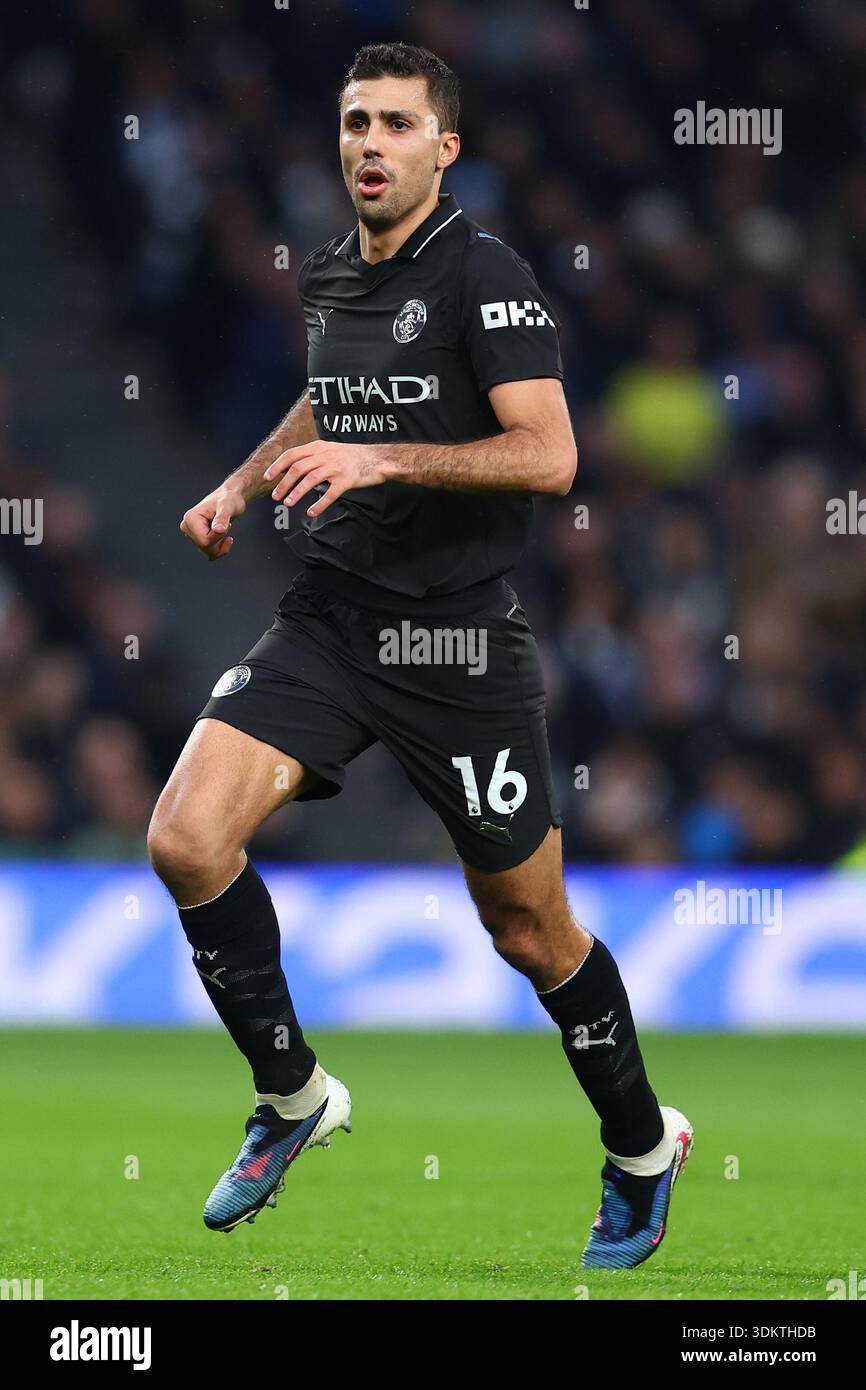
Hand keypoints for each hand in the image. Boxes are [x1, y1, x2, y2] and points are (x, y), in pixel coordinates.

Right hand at [179, 483, 245, 560]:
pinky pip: (208, 552)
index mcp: (190, 518)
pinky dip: (219, 548)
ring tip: (225, 529)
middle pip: (205, 548)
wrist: (229, 499)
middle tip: (227, 526)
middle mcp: (187, 526)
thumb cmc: (229, 499)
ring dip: (221, 545)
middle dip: (220, 542)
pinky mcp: (196, 538)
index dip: (219, 536)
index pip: (205, 541)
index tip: (225, 524)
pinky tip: (224, 538)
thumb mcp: (228, 506)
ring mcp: (190, 533)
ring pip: (207, 552)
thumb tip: (218, 530)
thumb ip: (222, 518)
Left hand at [264, 440, 386, 517]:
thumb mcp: (329, 450)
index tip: (268, 478)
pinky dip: (319, 504)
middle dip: (283, 483)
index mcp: (319, 447)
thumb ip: (312, 457)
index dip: (277, 466)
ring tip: (287, 503)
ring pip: (311, 479)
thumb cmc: (352, 457)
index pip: (292, 454)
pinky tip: (311, 512)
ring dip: (296, 492)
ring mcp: (336, 467)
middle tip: (275, 496)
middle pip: (298, 468)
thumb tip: (290, 468)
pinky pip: (330, 494)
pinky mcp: (347, 480)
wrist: (377, 459)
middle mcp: (325, 455)